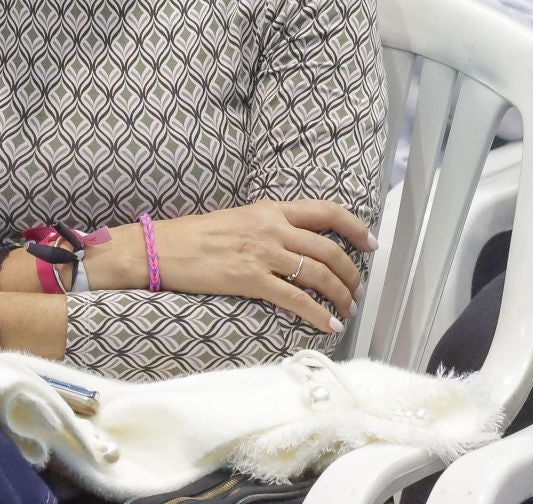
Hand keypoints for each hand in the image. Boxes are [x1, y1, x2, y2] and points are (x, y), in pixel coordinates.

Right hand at [127, 200, 374, 333]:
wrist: (162, 248)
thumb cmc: (195, 235)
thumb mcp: (238, 218)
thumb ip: (269, 225)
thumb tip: (296, 242)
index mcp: (270, 208)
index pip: (326, 211)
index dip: (355, 227)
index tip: (371, 243)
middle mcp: (271, 227)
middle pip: (329, 248)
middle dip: (351, 273)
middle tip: (358, 291)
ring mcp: (262, 252)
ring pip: (318, 274)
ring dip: (340, 295)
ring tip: (347, 310)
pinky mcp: (250, 278)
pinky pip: (295, 298)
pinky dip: (317, 313)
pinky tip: (328, 324)